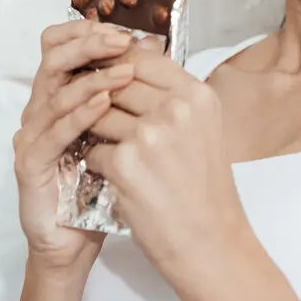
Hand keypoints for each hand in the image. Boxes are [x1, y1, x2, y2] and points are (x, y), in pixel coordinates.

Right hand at [13, 20, 136, 271]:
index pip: (61, 48)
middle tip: (122, 40)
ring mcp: (31, 136)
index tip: (125, 29)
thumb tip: (152, 51)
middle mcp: (39, 110)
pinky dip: (80, 115)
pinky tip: (104, 105)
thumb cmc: (100, 186)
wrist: (75, 242)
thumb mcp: (119, 134)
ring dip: (92, 79)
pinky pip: (54, 132)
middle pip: (54, 60)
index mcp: (58, 97)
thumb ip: (125, 96)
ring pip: (56, 93)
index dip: (87, 34)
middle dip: (89, 45)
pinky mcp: (30, 163)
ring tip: (125, 72)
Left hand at [85, 38, 250, 283]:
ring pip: (98, 114)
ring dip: (95, 130)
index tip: (103, 71)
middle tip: (89, 107)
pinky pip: (92, 150)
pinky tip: (113, 176)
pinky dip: (96, 163)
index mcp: (196, 95)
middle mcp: (176, 109)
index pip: (143, 57)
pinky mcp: (126, 164)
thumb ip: (172, 97)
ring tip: (107, 146)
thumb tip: (134, 64)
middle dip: (99, 95)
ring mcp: (149, 135)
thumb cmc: (205, 191)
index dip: (117, 62)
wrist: (211, 243)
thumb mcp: (202, 129)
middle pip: (116, 82)